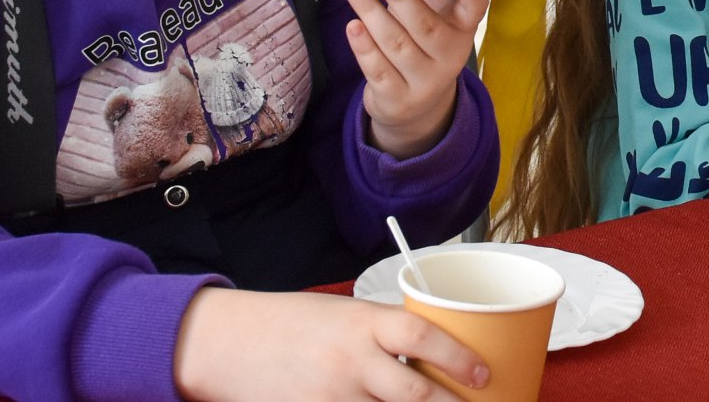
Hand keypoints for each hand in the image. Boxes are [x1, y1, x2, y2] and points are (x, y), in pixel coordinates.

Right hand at [174, 286, 484, 401]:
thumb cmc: (288, 323)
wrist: (226, 342)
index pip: (422, 336)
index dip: (458, 358)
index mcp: (361, 323)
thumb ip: (381, 332)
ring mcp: (329, 396)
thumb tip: (430, 352)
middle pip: (414, 393)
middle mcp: (349, 361)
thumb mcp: (341, 314)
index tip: (482, 374)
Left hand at [344, 0, 486, 156]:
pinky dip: (364, 47)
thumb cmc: (421, 45)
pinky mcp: (398, 99)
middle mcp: (449, 57)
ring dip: (370, 12)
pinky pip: (378, 70)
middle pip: (425, 25)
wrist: (415, 107)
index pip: (475, 8)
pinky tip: (353, 25)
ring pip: (395, 44)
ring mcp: (424, 82)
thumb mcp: (431, 16)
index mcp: (462, 30)